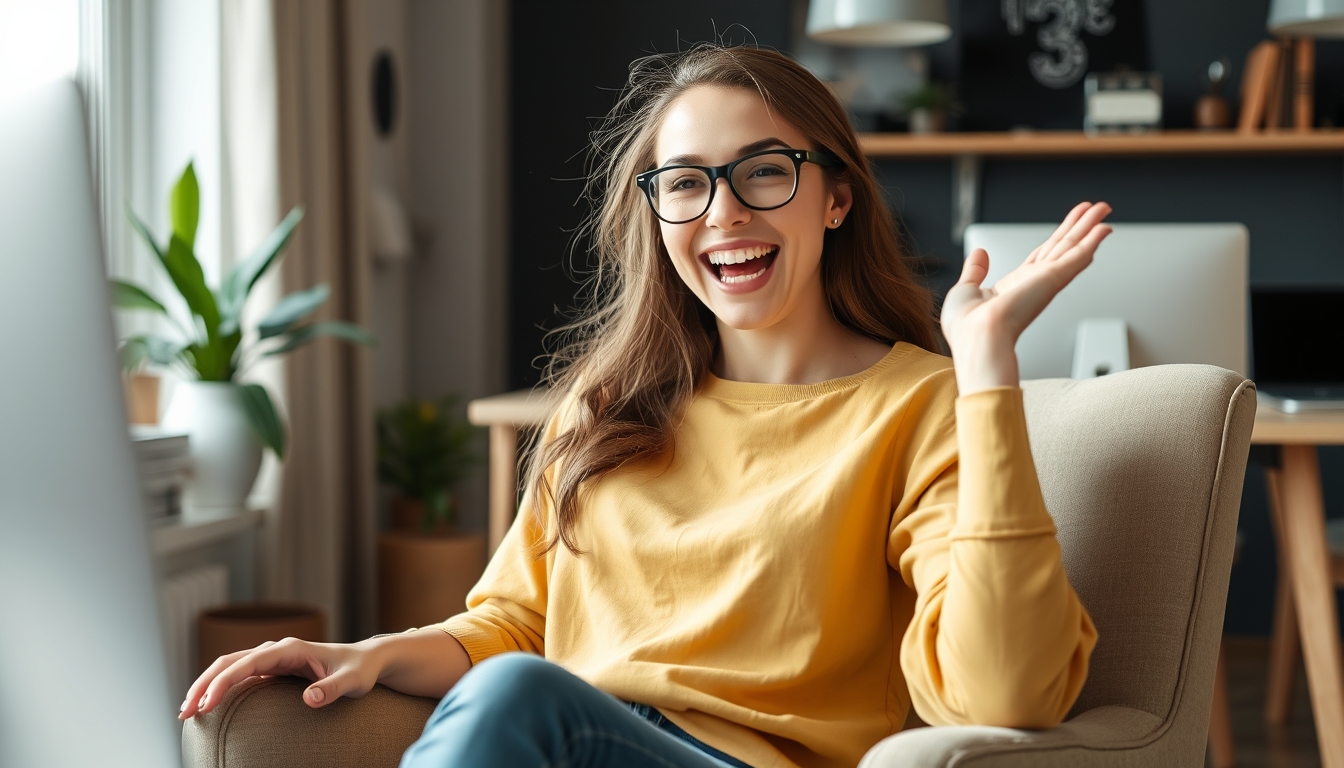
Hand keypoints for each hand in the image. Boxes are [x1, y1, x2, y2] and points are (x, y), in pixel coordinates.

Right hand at [179, 637, 379, 718]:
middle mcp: (277, 649)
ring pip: (229, 667)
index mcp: (291, 648)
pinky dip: (219, 687)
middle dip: (204, 685)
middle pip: (230, 662)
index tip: (207, 704)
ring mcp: (272, 657)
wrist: (367, 660)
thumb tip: (308, 699)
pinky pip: (239, 675)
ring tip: (186, 712)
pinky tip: (207, 705)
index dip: (225, 682)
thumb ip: (331, 689)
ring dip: (206, 686)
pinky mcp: (272, 668)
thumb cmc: (360, 670)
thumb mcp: (352, 681)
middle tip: (185, 713)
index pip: (249, 662)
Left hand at [941, 202, 1112, 394]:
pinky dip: (1091, 241)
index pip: (1043, 254)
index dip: (1058, 236)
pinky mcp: (1052, 280)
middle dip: (1080, 226)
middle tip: (1098, 208)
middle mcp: (1034, 282)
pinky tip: (1103, 229)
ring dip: (1089, 227)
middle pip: (1062, 246)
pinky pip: (1076, 257)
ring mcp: (1045, 281)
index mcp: (1016, 285)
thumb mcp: (966, 290)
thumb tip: (979, 253)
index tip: (1072, 221)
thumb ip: (975, 271)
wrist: (976, 337)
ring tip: (1104, 208)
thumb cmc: (967, 326)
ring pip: (1072, 247)